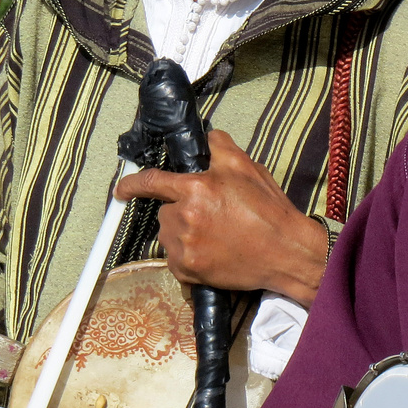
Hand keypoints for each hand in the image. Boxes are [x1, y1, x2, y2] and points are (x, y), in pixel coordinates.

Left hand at [116, 130, 329, 303]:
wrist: (285, 252)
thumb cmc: (269, 210)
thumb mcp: (249, 168)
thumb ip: (221, 147)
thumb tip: (206, 137)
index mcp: (196, 188)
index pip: (151, 182)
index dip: (132, 184)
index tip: (122, 189)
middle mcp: (184, 217)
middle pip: (165, 211)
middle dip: (181, 210)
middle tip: (212, 216)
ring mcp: (183, 246)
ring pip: (169, 234)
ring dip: (183, 233)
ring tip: (215, 235)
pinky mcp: (187, 270)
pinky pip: (175, 258)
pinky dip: (188, 255)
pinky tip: (212, 252)